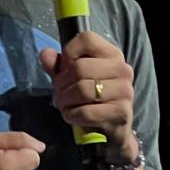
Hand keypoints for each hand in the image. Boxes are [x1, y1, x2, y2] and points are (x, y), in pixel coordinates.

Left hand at [39, 32, 138, 160]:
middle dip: (61, 84)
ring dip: (65, 101)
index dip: (68, 52)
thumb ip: (59, 66)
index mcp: (112, 54)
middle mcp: (122, 69)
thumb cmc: (93, 100)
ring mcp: (124, 91)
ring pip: (82, 90)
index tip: (65, 68)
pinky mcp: (120, 112)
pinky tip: (73, 116)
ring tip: (65, 106)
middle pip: (79, 68)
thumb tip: (45, 54)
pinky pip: (85, 112)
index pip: (86, 39)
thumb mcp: (73, 80)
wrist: (113, 130)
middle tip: (60, 94)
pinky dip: (72, 115)